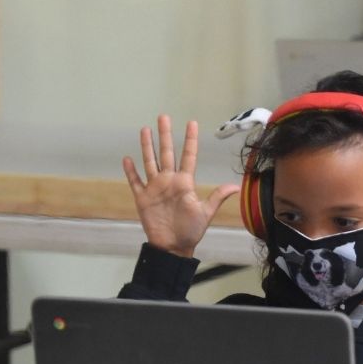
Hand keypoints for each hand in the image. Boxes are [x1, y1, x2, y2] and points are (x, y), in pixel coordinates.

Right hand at [122, 115, 239, 257]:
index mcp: (185, 182)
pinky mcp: (143, 198)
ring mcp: (155, 188)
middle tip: (163, 116)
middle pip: (166, 153)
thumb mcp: (205, 213)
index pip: (188, 156)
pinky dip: (131, 171)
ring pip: (150, 162)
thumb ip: (217, 197)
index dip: (190, 140)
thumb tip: (235, 187)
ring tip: (145, 129)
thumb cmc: (191, 231)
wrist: (173, 247)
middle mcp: (169, 181)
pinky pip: (135, 182)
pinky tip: (127, 158)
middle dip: (165, 135)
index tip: (192, 123)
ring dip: (147, 146)